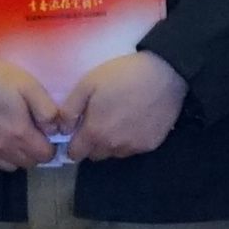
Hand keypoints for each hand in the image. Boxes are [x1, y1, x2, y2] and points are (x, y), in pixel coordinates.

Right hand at [0, 46, 63, 172]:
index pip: (45, 156)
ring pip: (10, 167)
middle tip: (31, 132)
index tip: (46, 133)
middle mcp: (1, 149)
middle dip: (34, 151)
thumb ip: (47, 110)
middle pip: (28, 163)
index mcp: (19, 133)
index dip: (50, 145)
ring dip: (16, 156)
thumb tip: (55, 130)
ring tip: (13, 136)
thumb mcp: (28, 85)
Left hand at [65, 50, 186, 159]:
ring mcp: (133, 147)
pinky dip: (130, 139)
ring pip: (114, 153)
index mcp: (94, 132)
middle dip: (92, 143)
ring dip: (111, 142)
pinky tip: (136, 120)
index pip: (75, 154)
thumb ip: (69, 110)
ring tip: (119, 119)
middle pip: (95, 155)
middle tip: (99, 121)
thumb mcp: (88, 83)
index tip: (77, 131)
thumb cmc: (123, 75)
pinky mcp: (151, 144)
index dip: (73, 144)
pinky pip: (133, 148)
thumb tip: (63, 129)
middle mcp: (113, 146)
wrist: (165, 73)